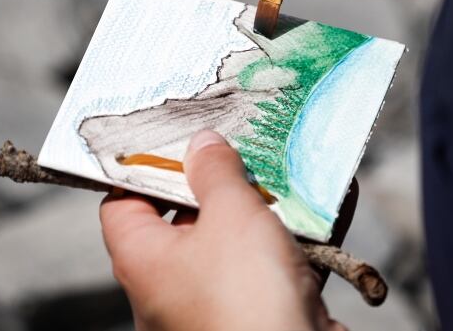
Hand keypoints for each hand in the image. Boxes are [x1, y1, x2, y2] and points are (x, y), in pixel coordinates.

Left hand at [100, 130, 348, 330]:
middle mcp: (172, 287)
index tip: (175, 138)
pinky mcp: (259, 315)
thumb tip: (200, 142)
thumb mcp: (230, 214)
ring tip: (288, 168)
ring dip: (265, 207)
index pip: (121, 203)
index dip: (142, 167)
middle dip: (217, 181)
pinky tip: (330, 206)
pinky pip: (274, 266)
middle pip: (184, 219)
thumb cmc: (247, 294)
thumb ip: (214, 172)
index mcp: (144, 262)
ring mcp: (216, 304)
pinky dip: (299, 237)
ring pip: (235, 242)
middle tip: (241, 145)